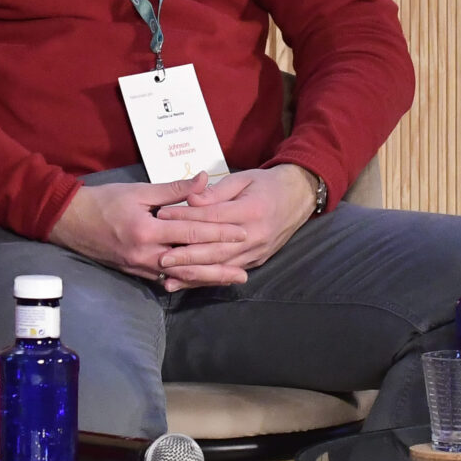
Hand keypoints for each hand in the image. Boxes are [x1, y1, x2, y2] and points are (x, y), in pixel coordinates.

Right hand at [46, 176, 249, 285]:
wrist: (71, 222)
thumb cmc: (104, 201)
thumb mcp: (139, 191)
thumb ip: (174, 189)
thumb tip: (203, 180)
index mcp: (147, 230)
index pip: (191, 232)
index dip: (218, 232)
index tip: (241, 233)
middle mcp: (145, 254)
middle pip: (190, 262)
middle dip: (219, 267)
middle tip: (244, 271)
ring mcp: (140, 267)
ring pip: (180, 275)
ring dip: (207, 279)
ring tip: (230, 280)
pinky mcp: (136, 272)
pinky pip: (166, 278)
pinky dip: (187, 280)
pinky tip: (203, 282)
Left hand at [151, 165, 318, 290]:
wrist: (299, 198)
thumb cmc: (267, 184)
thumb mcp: (243, 178)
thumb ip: (217, 191)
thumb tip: (192, 200)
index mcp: (252, 210)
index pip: (213, 217)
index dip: (186, 217)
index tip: (162, 216)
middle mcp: (255, 235)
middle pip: (215, 249)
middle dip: (186, 255)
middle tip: (160, 257)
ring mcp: (256, 252)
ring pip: (220, 266)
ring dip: (194, 273)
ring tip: (168, 277)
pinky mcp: (256, 262)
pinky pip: (227, 272)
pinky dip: (206, 279)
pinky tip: (187, 282)